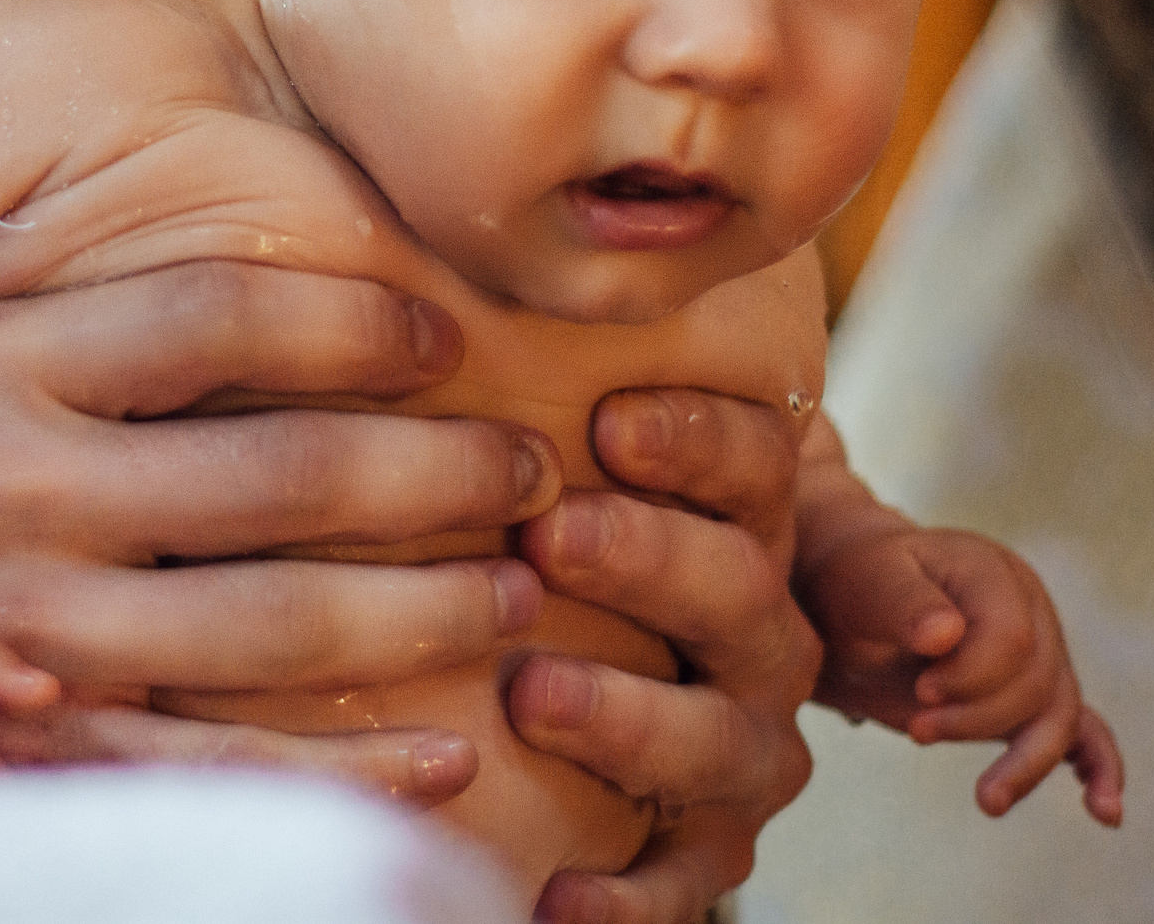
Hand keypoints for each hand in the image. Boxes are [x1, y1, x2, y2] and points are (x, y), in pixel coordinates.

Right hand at [0, 259, 561, 802]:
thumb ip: (113, 280)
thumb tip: (296, 162)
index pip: (220, 312)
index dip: (363, 323)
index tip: (450, 341)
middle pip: (282, 473)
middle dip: (443, 475)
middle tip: (533, 471)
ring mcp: (11, 635)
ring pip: (278, 624)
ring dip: (431, 612)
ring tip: (521, 590)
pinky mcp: (30, 749)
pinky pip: (218, 768)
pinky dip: (344, 774)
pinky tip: (445, 757)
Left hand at [511, 389, 820, 923]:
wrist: (600, 697)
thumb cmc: (554, 544)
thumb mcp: (554, 459)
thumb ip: (517, 389)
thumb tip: (397, 291)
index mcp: (736, 524)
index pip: (755, 466)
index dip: (697, 441)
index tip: (608, 421)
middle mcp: (756, 637)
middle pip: (740, 591)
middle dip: (651, 558)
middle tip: (550, 531)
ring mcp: (738, 750)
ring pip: (719, 740)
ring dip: (630, 717)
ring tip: (534, 694)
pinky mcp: (698, 852)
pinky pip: (680, 885)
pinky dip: (624, 899)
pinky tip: (551, 898)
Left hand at [800, 524, 1124, 826]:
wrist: (851, 602)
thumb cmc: (857, 583)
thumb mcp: (865, 581)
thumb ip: (902, 602)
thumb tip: (944, 635)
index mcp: (993, 573)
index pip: (1011, 639)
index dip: (969, 678)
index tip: (919, 693)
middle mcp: (1031, 611)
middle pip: (1037, 684)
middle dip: (977, 719)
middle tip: (916, 730)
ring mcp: (1041, 654)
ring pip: (1058, 718)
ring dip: (1023, 762)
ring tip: (987, 801)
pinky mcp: (1034, 697)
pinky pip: (1085, 732)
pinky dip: (1098, 769)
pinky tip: (1104, 812)